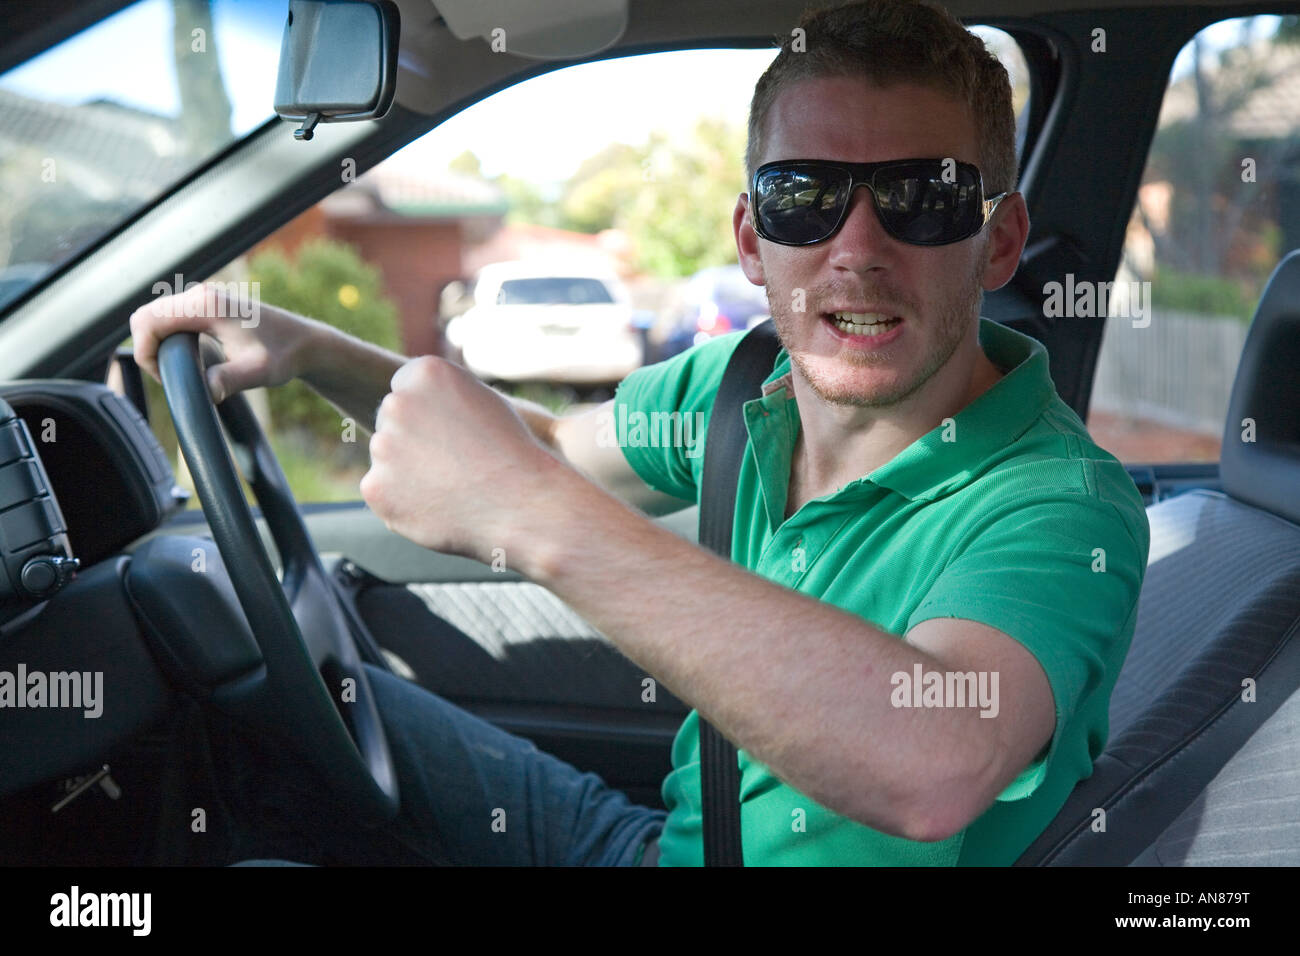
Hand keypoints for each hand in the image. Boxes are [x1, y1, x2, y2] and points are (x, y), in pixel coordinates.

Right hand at [128, 281, 312, 402]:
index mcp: (206, 305)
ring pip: (155, 316)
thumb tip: (207, 392)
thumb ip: (229, 379)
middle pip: (145, 316)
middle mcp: (201, 294)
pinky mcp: (206, 304)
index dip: (145, 352)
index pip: (149, 321)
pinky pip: (170, 317)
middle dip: (147, 349)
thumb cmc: (284, 354)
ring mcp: (202, 296)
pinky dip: (167, 337)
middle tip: (170, 377)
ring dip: (156, 343)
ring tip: (179, 371)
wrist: (305, 342)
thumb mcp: (258, 371)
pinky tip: (186, 359)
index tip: (164, 378)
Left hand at [360, 355, 564, 562]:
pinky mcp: (375, 489)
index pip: (405, 387)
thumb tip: (406, 405)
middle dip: (413, 438)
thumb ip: (441, 397)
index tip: (452, 432)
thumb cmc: (511, 453)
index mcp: (426, 373)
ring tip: (451, 486)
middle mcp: (397, 403)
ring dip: (407, 470)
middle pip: (390, 420)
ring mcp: (383, 447)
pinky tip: (439, 506)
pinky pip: (381, 492)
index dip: (430, 412)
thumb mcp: (482, 402)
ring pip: (386, 457)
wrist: (523, 505)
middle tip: (453, 463)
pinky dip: (402, 501)